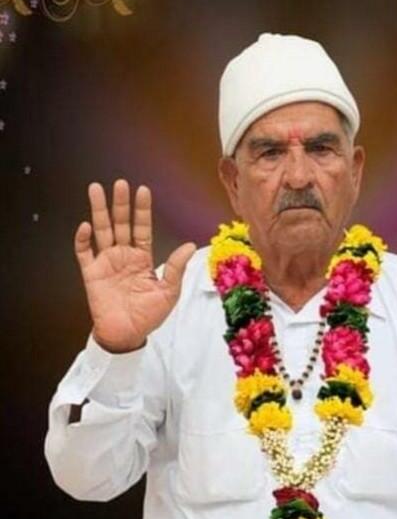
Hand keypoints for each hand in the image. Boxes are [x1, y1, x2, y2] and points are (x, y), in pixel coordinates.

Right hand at [74, 178, 195, 352]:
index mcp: (142, 258)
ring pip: (101, 231)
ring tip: (96, 189)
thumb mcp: (168, 292)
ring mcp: (106, 262)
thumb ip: (175, 267)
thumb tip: (190, 245)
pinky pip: (84, 253)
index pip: (142, 228)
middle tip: (120, 184)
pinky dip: (83, 239)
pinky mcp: (91, 274)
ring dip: (99, 211)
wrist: (128, 334)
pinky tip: (86, 226)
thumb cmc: (149, 315)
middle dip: (120, 204)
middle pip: (120, 224)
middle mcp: (123, 255)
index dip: (142, 210)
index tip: (142, 190)